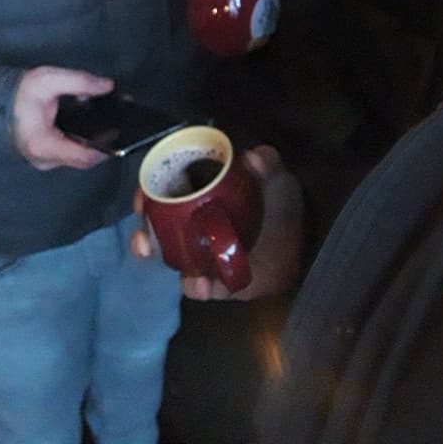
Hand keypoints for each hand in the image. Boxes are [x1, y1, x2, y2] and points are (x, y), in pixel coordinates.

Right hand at [12, 66, 113, 170]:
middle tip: (124, 117)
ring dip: (98, 136)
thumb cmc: (20, 94)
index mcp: (44, 145)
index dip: (106, 146)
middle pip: (85, 157)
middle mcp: (47, 160)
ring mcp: (48, 160)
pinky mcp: (51, 154)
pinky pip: (74, 149)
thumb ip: (79, 82)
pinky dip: (87, 136)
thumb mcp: (48, 80)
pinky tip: (100, 119)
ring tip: (116, 115)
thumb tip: (108, 86)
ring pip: (81, 154)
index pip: (83, 157)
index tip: (122, 129)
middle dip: (106, 137)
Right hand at [130, 146, 303, 300]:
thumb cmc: (280, 202)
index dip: (147, 193)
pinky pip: (198, 285)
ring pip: (170, 260)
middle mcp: (193, 222)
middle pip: (156, 228)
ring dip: (164, 268)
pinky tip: (202, 285)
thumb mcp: (277, 179)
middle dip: (143, 235)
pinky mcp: (214, 280)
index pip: (164, 188)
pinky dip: (196, 287)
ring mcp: (201, 252)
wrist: (300, 243)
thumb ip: (268, 165)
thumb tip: (252, 156)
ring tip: (166, 264)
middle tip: (143, 240)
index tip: (142, 198)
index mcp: (202, 191)